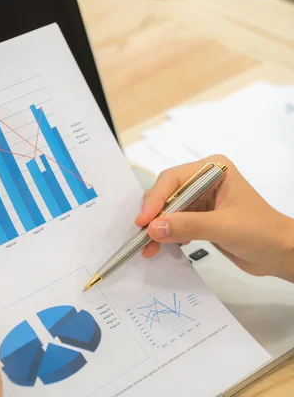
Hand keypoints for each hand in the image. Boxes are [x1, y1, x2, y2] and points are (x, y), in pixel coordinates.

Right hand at [136, 154, 293, 281]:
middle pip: (165, 193)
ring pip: (165, 210)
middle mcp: (203, 180)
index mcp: (213, 170)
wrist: (280, 254)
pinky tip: (161, 248)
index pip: (173, 179)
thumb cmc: (262, 233)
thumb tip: (153, 228)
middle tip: (142, 236)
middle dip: (153, 216)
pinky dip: (164, 235)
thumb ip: (187, 226)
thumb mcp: (224, 227)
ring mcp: (200, 199)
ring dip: (155, 229)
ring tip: (147, 248)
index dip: (155, 200)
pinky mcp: (197, 217)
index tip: (144, 221)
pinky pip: (172, 223)